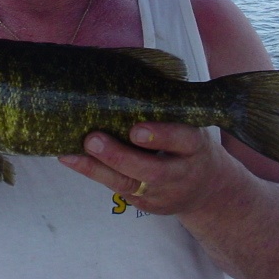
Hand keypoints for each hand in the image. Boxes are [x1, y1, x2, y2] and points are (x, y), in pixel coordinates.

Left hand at [59, 122, 230, 215]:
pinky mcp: (145, 204)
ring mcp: (162, 193)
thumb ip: (166, 110)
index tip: (135, 130)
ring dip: (97, 169)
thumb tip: (128, 74)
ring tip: (71, 154)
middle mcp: (180, 173)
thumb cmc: (188, 145)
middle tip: (92, 140)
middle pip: (151, 170)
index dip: (160, 135)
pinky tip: (71, 159)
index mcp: (194, 147)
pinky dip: (93, 173)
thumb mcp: (189, 126)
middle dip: (119, 156)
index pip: (182, 140)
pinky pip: (117, 189)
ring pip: (129, 185)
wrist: (207, 190)